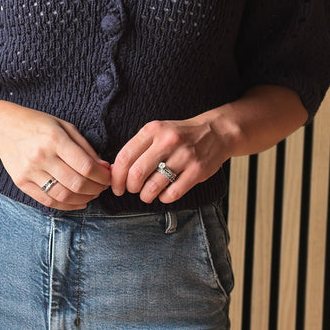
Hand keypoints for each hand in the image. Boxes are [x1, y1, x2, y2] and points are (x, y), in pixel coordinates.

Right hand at [0, 102, 110, 209]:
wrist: (3, 128)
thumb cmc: (37, 124)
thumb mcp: (64, 126)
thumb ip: (85, 147)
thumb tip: (104, 167)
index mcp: (54, 139)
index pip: (85, 166)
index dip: (102, 176)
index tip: (109, 177)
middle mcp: (41, 156)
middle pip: (76, 183)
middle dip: (96, 189)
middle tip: (103, 187)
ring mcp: (30, 171)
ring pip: (63, 196)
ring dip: (84, 199)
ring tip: (92, 194)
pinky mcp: (21, 183)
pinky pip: (48, 201)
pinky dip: (67, 206)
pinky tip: (78, 202)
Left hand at [111, 113, 233, 204]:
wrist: (215, 132)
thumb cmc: (179, 135)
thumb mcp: (157, 132)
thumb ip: (137, 148)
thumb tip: (114, 172)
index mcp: (152, 130)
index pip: (125, 157)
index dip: (116, 176)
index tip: (116, 186)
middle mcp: (167, 141)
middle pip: (137, 173)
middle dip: (130, 187)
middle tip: (132, 190)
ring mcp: (184, 156)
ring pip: (153, 186)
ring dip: (145, 196)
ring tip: (147, 195)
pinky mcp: (197, 171)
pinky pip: (173, 193)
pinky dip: (163, 198)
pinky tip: (163, 194)